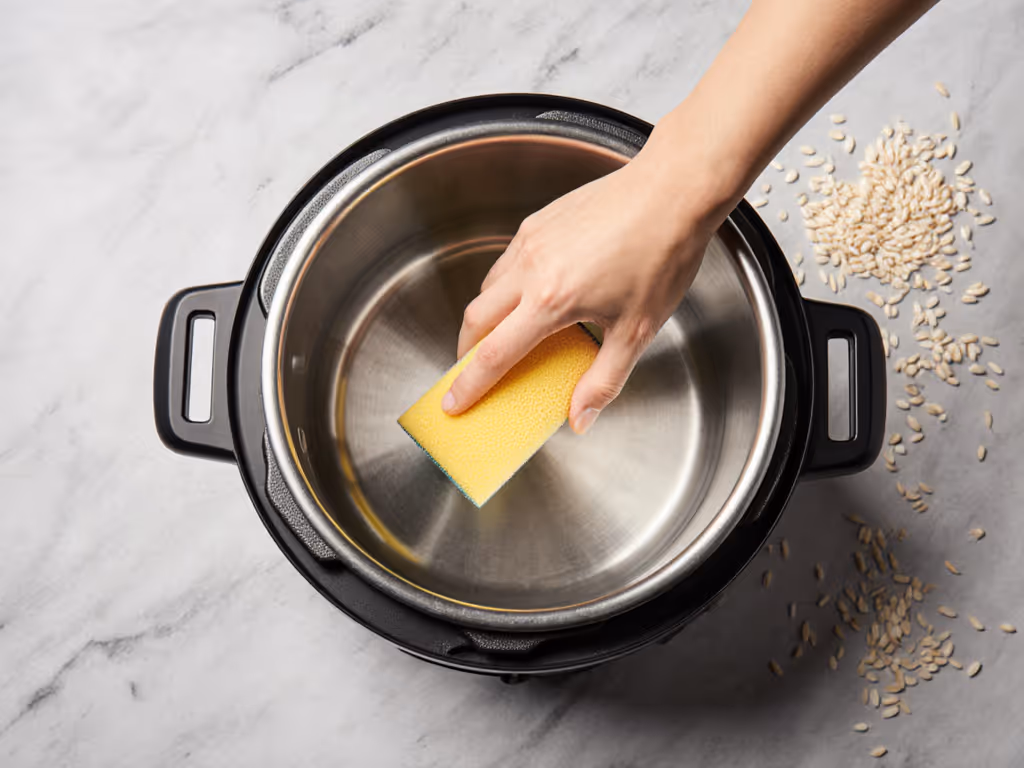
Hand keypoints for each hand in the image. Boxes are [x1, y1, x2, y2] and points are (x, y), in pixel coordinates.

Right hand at [442, 147, 723, 434]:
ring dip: (485, 317)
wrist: (672, 191)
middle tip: (473, 372)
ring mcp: (531, 240)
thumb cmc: (661, 255)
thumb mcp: (637, 331)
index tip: (453, 404)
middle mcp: (531, 268)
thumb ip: (604, 380)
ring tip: (503, 336)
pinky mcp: (539, 221)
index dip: (469, 385)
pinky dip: (504, 287)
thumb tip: (580, 418)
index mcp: (551, 301)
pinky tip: (529, 295)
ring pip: (488, 287)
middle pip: (475, 319)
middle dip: (466, 352)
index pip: (492, 355)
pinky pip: (507, 262)